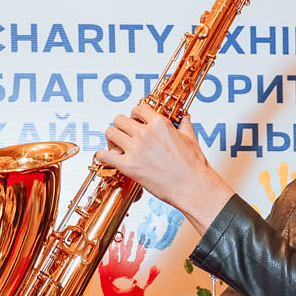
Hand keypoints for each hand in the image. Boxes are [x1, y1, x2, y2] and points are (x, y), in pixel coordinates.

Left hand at [94, 101, 233, 232]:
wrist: (192, 187)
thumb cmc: (193, 167)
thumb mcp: (190, 139)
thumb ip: (185, 124)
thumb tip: (185, 117)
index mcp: (160, 124)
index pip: (138, 108)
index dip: (135, 114)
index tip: (136, 122)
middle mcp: (145, 134)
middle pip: (119, 119)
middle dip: (121, 126)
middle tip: (125, 135)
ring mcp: (136, 150)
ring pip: (110, 132)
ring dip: (111, 139)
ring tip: (117, 146)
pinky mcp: (129, 167)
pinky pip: (105, 156)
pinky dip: (102, 156)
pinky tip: (106, 158)